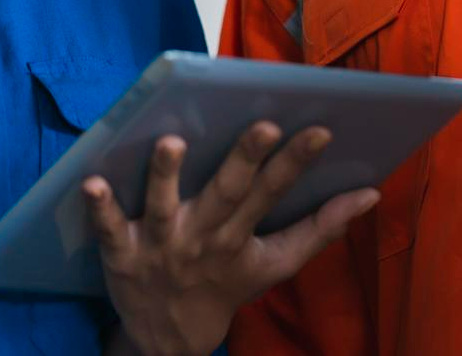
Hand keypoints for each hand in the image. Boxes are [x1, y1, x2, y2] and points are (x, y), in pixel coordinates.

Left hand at [90, 126, 377, 355]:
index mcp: (240, 236)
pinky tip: (92, 183)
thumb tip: (369, 195)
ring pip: (164, 205)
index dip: (296, 162)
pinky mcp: (121, 254)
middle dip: (245, 160)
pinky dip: (100, 209)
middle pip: (226, 194)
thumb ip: (320, 228)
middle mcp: (203, 237)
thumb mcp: (276, 263)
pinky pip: (109, 229)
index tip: (319, 129)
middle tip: (262, 126)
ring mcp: (160, 245)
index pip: (274, 193)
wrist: (168, 338)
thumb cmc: (226, 285)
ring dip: (167, 177)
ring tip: (171, 143)